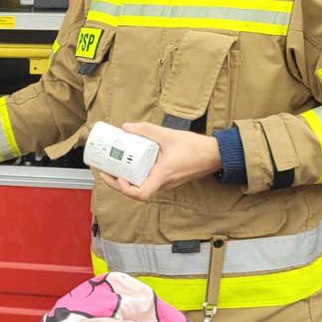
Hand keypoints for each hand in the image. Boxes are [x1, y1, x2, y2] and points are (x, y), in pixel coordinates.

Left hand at [97, 122, 221, 201]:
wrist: (216, 154)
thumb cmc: (196, 148)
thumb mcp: (168, 135)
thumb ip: (147, 130)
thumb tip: (126, 127)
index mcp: (162, 176)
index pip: (140, 194)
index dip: (124, 189)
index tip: (116, 176)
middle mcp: (163, 183)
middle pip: (136, 192)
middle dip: (118, 184)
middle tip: (106, 171)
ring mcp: (166, 182)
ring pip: (142, 187)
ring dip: (127, 180)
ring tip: (115, 168)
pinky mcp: (169, 178)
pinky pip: (149, 181)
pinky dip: (138, 176)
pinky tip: (132, 164)